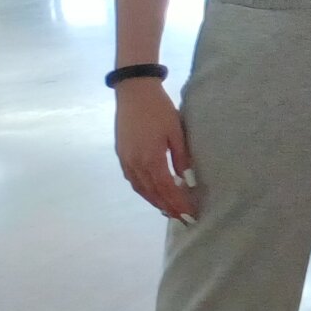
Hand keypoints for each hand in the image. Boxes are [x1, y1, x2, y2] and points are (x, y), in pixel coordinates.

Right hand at [116, 79, 197, 220]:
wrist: (133, 93)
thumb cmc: (159, 109)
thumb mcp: (176, 132)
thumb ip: (181, 157)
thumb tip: (187, 180)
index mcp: (150, 159)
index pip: (166, 189)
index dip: (177, 203)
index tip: (188, 214)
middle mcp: (135, 164)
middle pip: (152, 192)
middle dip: (167, 206)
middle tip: (181, 218)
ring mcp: (125, 160)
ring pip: (140, 188)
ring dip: (154, 201)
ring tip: (168, 209)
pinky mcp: (121, 155)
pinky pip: (133, 180)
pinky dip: (143, 190)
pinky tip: (152, 192)